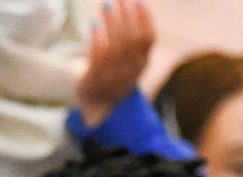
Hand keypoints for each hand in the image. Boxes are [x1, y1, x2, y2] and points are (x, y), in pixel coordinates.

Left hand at [76, 0, 154, 127]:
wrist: (99, 101)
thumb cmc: (116, 71)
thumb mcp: (131, 57)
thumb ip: (135, 38)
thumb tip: (138, 5)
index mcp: (142, 63)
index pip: (148, 39)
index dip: (144, 19)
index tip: (137, 1)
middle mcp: (131, 71)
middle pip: (131, 40)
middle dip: (126, 16)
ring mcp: (114, 76)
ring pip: (115, 46)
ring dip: (111, 23)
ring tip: (106, 5)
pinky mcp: (97, 79)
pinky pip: (98, 57)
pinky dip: (97, 38)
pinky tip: (94, 24)